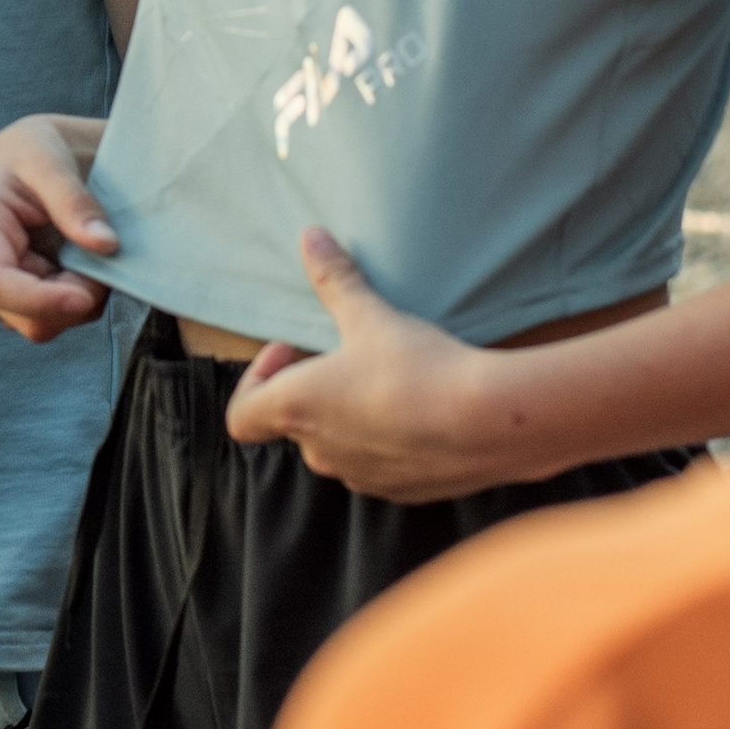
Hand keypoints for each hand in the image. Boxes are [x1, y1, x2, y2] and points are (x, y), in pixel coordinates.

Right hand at [0, 120, 116, 338]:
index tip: (86, 296)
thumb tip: (104, 244)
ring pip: (40, 325)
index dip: (41, 301)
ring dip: (77, 302)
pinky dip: (78, 302)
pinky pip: (53, 320)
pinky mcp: (15, 300)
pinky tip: (83, 267)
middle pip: (22, 315)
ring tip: (92, 257)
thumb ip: (75, 202)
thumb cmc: (32, 152)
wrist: (27, 159)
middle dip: (71, 299)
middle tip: (103, 260)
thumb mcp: (52, 161)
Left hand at [225, 229, 507, 501]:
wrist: (490, 423)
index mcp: (297, 410)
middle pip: (293, 424)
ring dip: (347, 417)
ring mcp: (362, 478)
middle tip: (344, 356)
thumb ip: (334, 279)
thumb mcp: (370, 316)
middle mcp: (321, 453)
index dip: (255, 380)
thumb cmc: (417, 367)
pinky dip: (386, 442)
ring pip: (337, 447)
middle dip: (311, 389)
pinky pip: (379, 467)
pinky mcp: (403, 492)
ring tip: (384, 382)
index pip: (240, 417)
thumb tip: (309, 236)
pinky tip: (420, 412)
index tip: (292, 349)